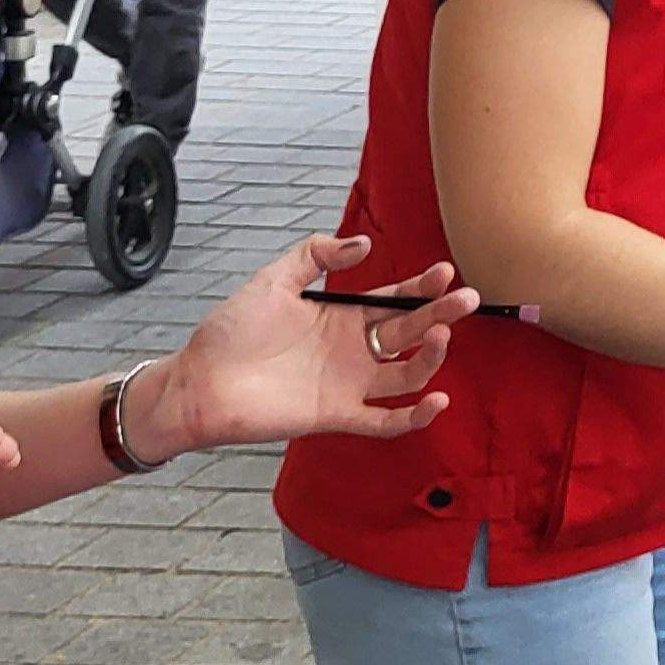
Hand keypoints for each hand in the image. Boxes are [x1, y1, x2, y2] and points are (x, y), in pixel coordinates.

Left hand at [142, 236, 472, 455]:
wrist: (198, 383)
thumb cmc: (228, 333)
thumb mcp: (272, 281)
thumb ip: (313, 255)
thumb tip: (361, 243)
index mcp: (341, 316)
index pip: (394, 300)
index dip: (422, 287)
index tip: (444, 272)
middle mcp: (352, 350)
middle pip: (410, 332)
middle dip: (441, 314)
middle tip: (466, 299)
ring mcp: (348, 384)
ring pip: (407, 374)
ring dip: (431, 358)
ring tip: (442, 338)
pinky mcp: (337, 415)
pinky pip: (385, 421)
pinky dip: (414, 417)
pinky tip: (436, 401)